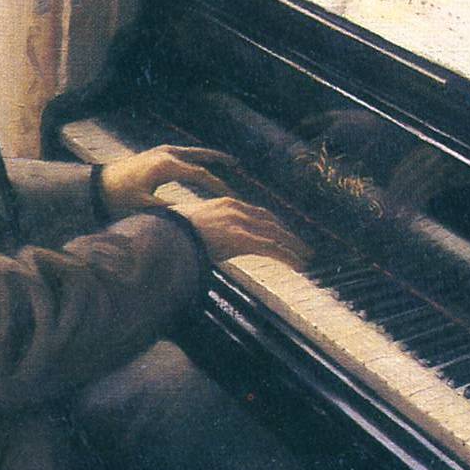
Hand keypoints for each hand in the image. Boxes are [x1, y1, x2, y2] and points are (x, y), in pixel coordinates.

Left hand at [99, 144, 236, 213]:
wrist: (96, 185)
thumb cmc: (119, 199)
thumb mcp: (146, 207)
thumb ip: (171, 210)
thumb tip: (194, 215)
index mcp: (165, 166)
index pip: (199, 175)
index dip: (217, 186)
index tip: (232, 197)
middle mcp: (166, 153)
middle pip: (200, 158)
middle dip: (220, 164)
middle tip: (238, 168)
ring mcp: (161, 150)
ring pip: (193, 152)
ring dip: (211, 157)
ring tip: (230, 162)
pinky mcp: (157, 153)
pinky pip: (184, 154)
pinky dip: (197, 158)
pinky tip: (205, 164)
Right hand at [178, 195, 311, 268]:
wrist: (163, 233)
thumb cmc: (171, 232)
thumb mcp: (193, 226)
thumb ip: (207, 231)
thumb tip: (209, 242)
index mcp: (225, 204)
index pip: (257, 213)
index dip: (273, 225)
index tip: (282, 234)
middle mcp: (235, 209)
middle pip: (270, 221)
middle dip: (288, 234)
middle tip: (302, 247)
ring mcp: (239, 223)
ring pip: (275, 234)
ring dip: (293, 246)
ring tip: (306, 258)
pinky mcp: (240, 238)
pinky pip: (270, 248)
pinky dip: (287, 256)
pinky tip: (298, 265)